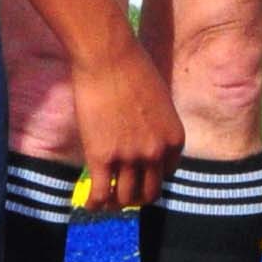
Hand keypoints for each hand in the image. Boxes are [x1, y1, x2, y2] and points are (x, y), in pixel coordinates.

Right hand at [66, 41, 182, 213]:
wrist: (108, 57)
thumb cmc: (131, 68)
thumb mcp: (158, 101)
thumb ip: (156, 125)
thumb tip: (144, 138)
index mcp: (174, 139)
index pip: (166, 175)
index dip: (151, 179)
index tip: (138, 179)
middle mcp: (155, 153)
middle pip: (149, 193)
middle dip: (136, 198)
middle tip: (122, 196)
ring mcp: (129, 157)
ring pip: (124, 198)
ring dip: (115, 204)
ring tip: (104, 201)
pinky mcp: (102, 157)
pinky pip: (100, 194)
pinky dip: (94, 204)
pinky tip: (87, 204)